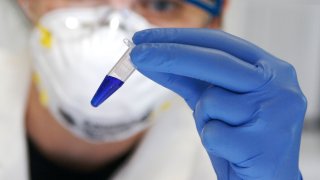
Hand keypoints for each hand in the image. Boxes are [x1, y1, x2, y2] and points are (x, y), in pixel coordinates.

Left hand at [130, 29, 306, 179]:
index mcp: (269, 68)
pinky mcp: (264, 144)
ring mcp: (275, 113)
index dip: (180, 38)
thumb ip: (190, 78)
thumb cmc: (240, 136)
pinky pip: (213, 133)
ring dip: (204, 118)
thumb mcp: (216, 102)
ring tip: (225, 131)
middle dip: (171, 56)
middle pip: (214, 61)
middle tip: (137, 54)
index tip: (147, 39)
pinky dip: (212, 141)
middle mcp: (278, 85)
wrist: (265, 178)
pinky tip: (231, 149)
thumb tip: (152, 59)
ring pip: (211, 102)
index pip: (220, 42)